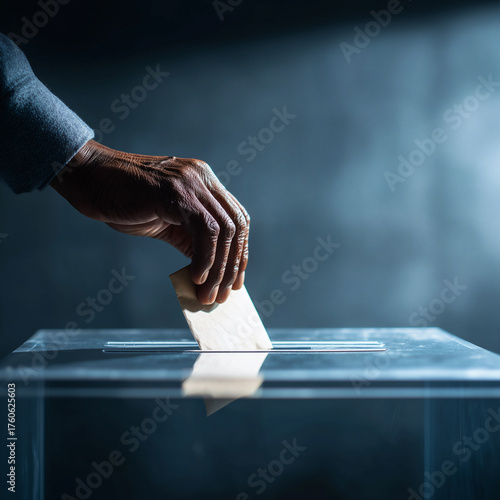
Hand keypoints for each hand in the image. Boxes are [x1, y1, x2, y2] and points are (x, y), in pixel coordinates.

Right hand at [50, 140, 249, 304]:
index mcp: (205, 183)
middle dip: (232, 266)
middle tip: (222, 295)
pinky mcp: (176, 192)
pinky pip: (205, 230)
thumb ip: (190, 241)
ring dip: (219, 269)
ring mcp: (191, 182)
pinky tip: (196, 277)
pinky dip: (205, 258)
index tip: (236, 282)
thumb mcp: (166, 223)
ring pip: (224, 230)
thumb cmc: (124, 202)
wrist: (89, 180)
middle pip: (236, 226)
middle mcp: (203, 178)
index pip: (237, 219)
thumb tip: (209, 273)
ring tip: (208, 294)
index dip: (240, 253)